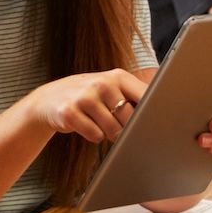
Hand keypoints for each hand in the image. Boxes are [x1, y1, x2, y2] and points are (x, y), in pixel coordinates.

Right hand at [24, 70, 147, 142]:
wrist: (48, 100)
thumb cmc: (89, 97)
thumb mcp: (111, 89)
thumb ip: (134, 97)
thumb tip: (162, 116)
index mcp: (117, 76)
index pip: (146, 96)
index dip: (152, 113)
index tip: (156, 124)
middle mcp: (101, 83)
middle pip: (130, 119)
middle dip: (127, 130)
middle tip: (117, 126)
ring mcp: (84, 97)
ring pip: (113, 130)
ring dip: (109, 134)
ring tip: (98, 123)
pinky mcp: (69, 112)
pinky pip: (95, 135)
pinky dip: (94, 136)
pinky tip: (85, 125)